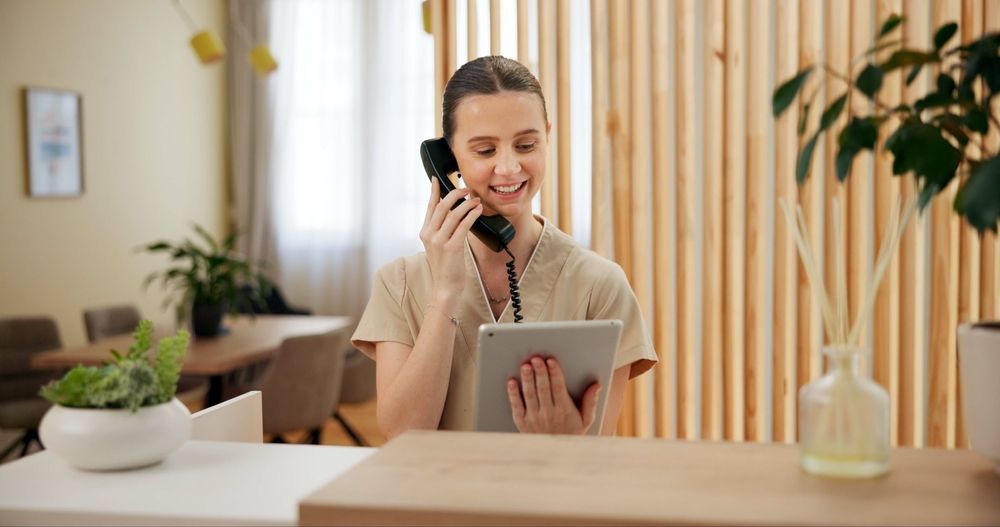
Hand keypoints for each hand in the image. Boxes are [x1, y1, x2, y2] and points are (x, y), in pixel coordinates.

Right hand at [420, 181, 482, 302]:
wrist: (445, 287)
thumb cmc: (446, 267)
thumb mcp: (439, 246)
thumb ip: (442, 230)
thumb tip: (454, 213)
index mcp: (425, 232)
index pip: (429, 206)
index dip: (434, 191)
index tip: (437, 178)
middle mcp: (429, 235)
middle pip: (441, 206)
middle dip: (455, 194)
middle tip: (466, 189)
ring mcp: (439, 241)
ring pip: (453, 214)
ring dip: (467, 204)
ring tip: (476, 200)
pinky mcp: (451, 247)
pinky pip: (463, 225)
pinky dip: (472, 215)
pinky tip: (478, 211)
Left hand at [506, 356, 600, 434]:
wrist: (555, 455)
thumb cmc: (571, 434)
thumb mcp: (586, 420)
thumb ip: (590, 402)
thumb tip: (596, 386)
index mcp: (564, 410)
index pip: (558, 388)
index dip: (555, 373)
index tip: (552, 361)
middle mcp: (548, 413)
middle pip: (543, 388)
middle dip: (539, 372)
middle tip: (536, 358)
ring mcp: (533, 418)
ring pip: (529, 394)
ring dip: (527, 379)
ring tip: (525, 366)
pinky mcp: (521, 422)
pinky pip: (516, 405)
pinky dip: (513, 393)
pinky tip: (512, 382)